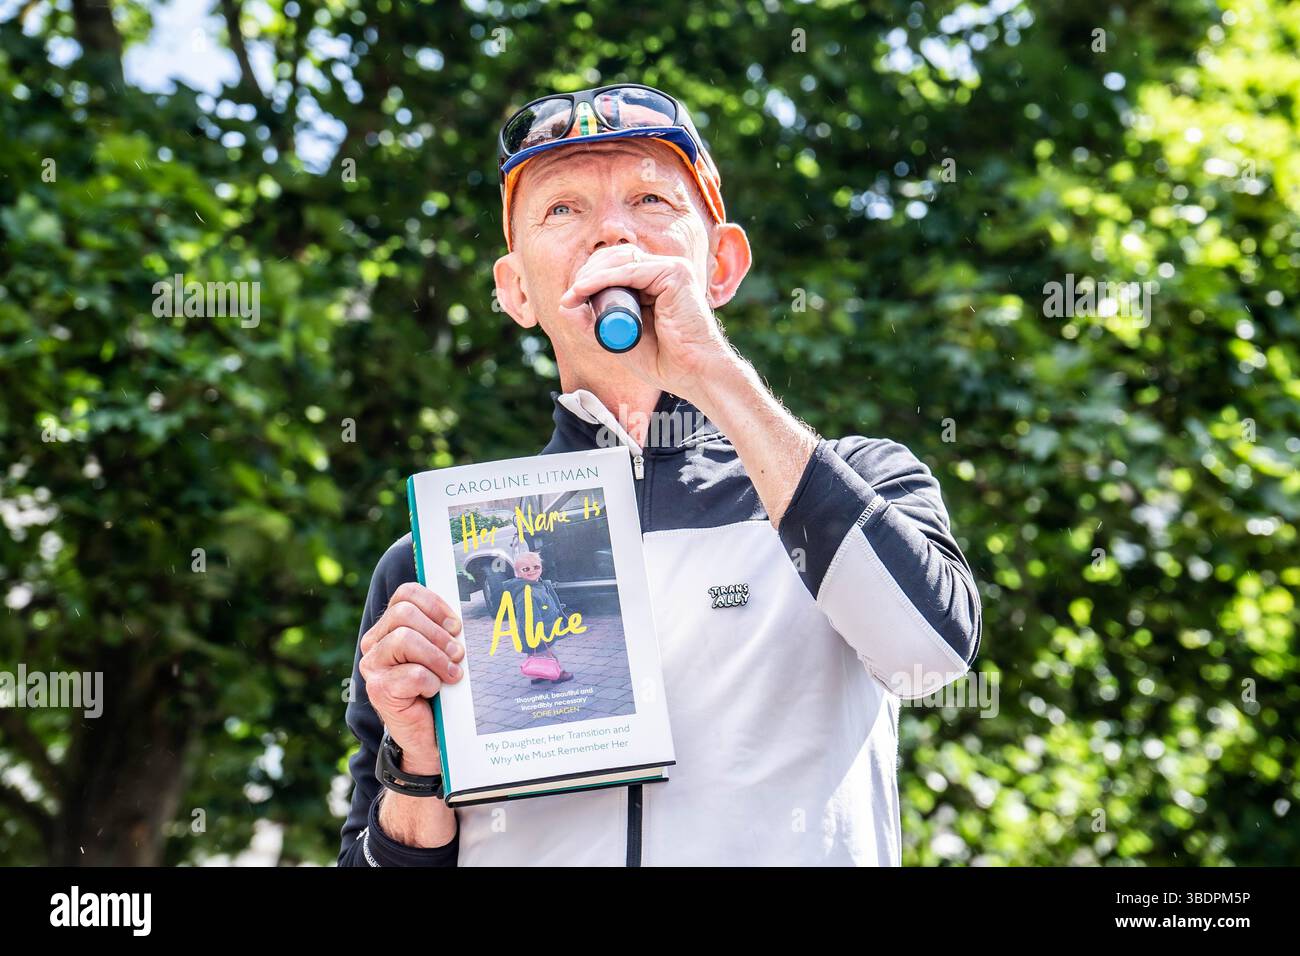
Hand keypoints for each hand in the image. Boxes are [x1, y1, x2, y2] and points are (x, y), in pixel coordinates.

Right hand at [359, 582, 464, 773]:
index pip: (406, 594)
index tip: (456, 625)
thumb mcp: (438, 653)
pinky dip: (431, 681)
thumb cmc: (436, 689)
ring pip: (405, 639)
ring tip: (452, 674)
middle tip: (458, 653)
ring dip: (437, 657)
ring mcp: (372, 666)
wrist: (427, 735)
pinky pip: (412, 674)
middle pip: (405, 614)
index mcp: (388, 626)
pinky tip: (434, 692)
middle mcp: (374, 643)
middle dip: (438, 633)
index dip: (435, 605)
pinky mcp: (378, 690)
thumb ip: (441, 631)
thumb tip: (461, 618)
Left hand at [556, 243, 736, 399]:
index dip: (591, 277)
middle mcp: (665, 271)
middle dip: (587, 273)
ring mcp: (672, 269)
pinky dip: (603, 278)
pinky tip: (584, 289)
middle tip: (569, 297)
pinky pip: (630, 270)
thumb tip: (565, 305)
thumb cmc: (664, 362)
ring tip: (573, 295)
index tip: (570, 298)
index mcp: (656, 283)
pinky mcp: (675, 273)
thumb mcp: (619, 341)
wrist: (693, 374)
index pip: (617, 267)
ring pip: (621, 260)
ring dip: (592, 276)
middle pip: (617, 257)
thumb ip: (594, 324)